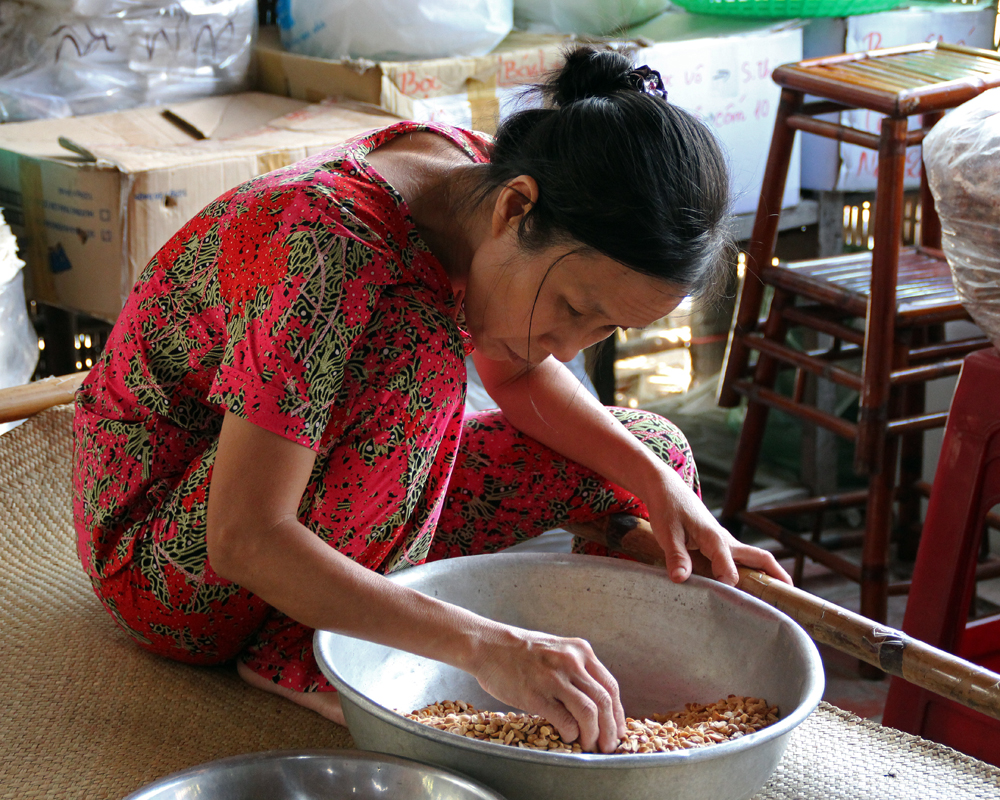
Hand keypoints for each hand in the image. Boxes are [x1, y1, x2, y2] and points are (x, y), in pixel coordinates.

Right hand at [469, 624, 625, 752]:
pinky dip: (571, 733)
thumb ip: (577, 670)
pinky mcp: (536, 694)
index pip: (610, 687)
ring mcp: (554, 678)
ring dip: (594, 735)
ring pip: (589, 712)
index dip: (618, 713)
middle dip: (610, 729)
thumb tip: (595, 702)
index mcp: (580, 651)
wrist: (489, 646)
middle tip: (608, 745)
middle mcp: (571, 662)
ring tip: (589, 746)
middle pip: (604, 702)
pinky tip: (568, 737)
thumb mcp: (557, 649)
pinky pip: (565, 720)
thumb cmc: (521, 651)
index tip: (618, 729)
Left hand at [647, 468, 791, 586]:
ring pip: (754, 559)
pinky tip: (751, 588)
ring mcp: (726, 542)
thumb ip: (675, 556)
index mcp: (714, 537)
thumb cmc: (667, 508)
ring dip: (768, 575)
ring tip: (778, 599)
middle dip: (777, 577)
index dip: (728, 578)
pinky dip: (753, 572)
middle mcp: (726, 540)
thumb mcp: (667, 533)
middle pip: (760, 558)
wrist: (667, 487)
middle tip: (790, 598)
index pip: (727, 561)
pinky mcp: (720, 544)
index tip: (728, 593)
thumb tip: (680, 579)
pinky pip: (742, 559)